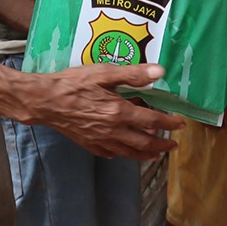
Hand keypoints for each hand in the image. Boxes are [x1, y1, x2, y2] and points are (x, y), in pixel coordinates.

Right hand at [23, 62, 183, 158]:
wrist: (45, 101)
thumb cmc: (74, 84)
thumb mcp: (105, 73)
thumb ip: (133, 74)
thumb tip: (160, 70)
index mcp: (119, 112)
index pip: (152, 121)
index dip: (168, 123)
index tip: (181, 124)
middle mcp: (113, 130)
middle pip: (143, 142)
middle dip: (161, 144)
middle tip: (173, 145)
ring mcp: (100, 140)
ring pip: (128, 152)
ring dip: (145, 154)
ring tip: (155, 154)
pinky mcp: (88, 143)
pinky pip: (109, 153)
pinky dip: (121, 155)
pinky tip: (122, 153)